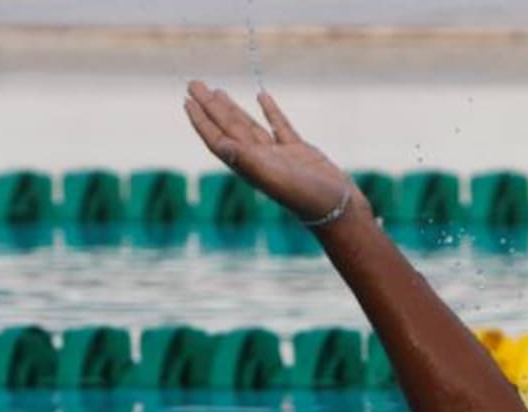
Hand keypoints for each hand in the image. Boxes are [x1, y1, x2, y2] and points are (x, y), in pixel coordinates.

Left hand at [184, 80, 366, 223]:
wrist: (340, 211)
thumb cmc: (308, 199)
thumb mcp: (276, 179)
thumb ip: (248, 162)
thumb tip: (221, 145)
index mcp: (250, 166)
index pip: (219, 140)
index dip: (202, 121)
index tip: (187, 100)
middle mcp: (260, 160)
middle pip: (229, 128)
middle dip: (211, 107)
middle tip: (194, 84)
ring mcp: (280, 156)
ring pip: (250, 127)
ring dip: (232, 109)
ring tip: (217, 91)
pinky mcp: (300, 152)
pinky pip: (280, 127)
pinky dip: (270, 112)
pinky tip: (262, 97)